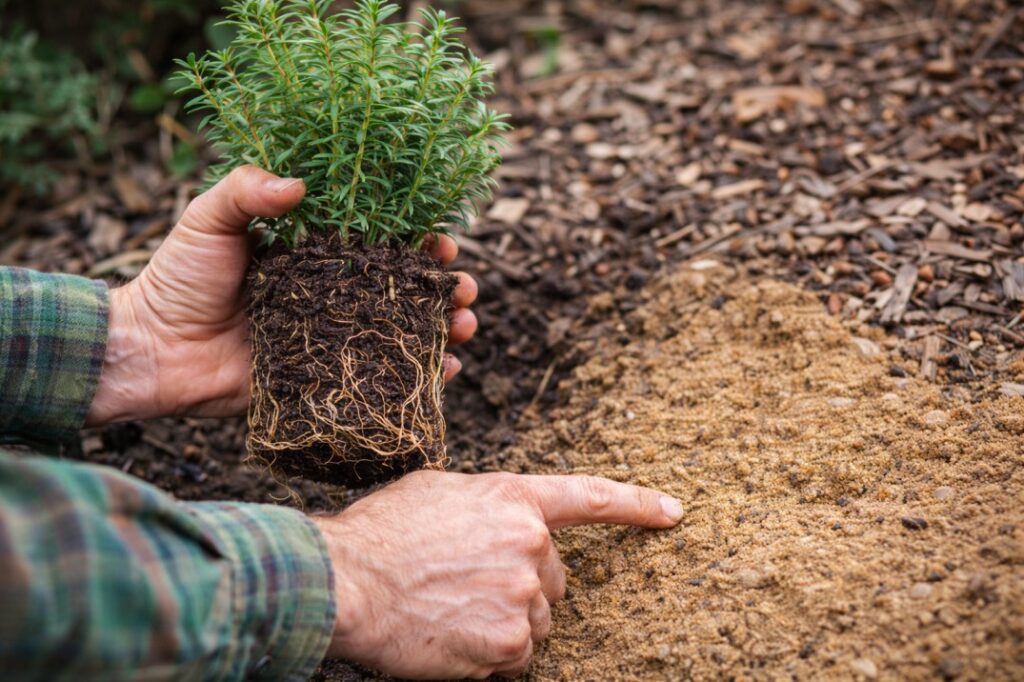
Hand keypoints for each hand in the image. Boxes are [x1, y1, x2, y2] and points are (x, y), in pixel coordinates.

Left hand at [86, 166, 477, 425]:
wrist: (153, 351)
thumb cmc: (179, 278)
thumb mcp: (207, 221)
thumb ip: (246, 191)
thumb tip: (300, 185)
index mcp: (315, 254)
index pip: (381, 241)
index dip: (418, 239)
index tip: (441, 239)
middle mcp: (333, 294)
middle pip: (405, 288)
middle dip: (444, 287)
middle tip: (464, 288)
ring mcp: (333, 339)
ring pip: (404, 333)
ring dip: (444, 330)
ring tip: (465, 327)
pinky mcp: (325, 381)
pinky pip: (381, 380)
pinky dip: (420, 380)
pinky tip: (449, 374)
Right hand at [313, 471, 683, 678]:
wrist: (344, 580)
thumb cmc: (380, 533)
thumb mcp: (438, 492)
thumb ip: (486, 505)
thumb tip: (500, 525)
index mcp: (514, 499)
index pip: (590, 498)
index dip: (637, 505)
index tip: (672, 512)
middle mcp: (529, 545)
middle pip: (554, 579)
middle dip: (523, 587)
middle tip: (470, 587)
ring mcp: (522, 596)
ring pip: (536, 622)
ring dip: (505, 624)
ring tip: (453, 612)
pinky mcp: (508, 644)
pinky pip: (516, 659)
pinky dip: (490, 658)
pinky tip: (452, 639)